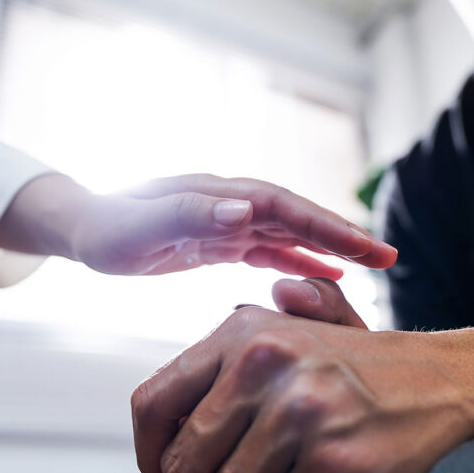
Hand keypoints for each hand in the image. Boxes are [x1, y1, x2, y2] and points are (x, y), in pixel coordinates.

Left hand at [0, 173, 396, 277]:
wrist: (84, 229)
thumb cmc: (108, 230)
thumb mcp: (143, 227)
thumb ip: (191, 215)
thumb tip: (247, 211)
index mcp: (220, 196)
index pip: (286, 208)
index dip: (329, 227)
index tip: (368, 249)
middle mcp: (231, 204)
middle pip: (298, 217)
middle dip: (343, 236)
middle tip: (389, 259)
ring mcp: (228, 221)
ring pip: (290, 234)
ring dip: (328, 248)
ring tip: (371, 268)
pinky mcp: (220, 241)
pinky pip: (269, 249)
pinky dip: (299, 260)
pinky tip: (323, 276)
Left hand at [131, 279, 473, 472]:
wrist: (459, 386)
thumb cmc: (369, 371)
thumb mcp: (302, 330)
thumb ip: (238, 343)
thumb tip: (178, 386)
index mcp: (244, 333)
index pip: (151, 403)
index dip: (150, 455)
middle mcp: (266, 367)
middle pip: (184, 467)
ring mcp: (301, 418)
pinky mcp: (335, 469)